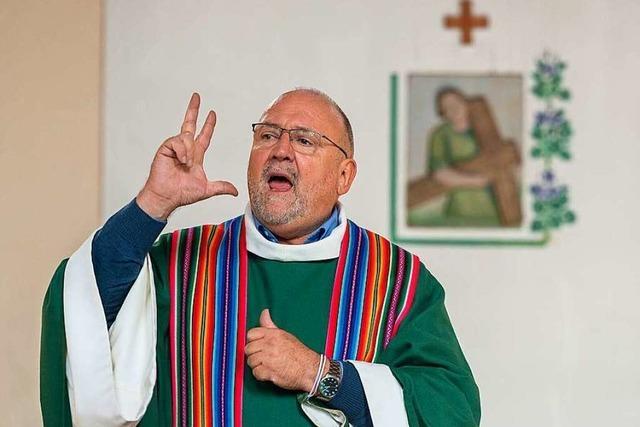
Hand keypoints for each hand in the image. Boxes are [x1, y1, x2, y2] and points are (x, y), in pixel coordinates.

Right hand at [136, 93, 237, 219]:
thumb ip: (221, 187)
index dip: (208, 126)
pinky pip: (177, 141)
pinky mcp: (165, 149)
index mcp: (195, 156)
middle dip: (194, 110)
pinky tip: (181, 160)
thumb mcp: (206, 189)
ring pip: (186, 136)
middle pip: (190, 125)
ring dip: (189, 149)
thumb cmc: (182, 193)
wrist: (167, 197)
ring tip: (186, 163)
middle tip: (197, 96)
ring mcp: (175, 148)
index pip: (204, 136)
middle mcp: (185, 149)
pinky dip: (182, 150)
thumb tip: (235, 191)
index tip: (213, 114)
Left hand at [245, 309, 321, 391]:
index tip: (258, 346)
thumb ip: (270, 325)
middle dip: (254, 354)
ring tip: (267, 365)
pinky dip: (261, 375)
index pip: (251, 334)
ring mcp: (268, 359)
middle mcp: (269, 345)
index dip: (252, 341)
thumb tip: (264, 312)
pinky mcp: (269, 372)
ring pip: (250, 361)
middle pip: (248, 349)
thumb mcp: (284, 334)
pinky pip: (255, 373)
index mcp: (273, 334)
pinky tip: (268, 372)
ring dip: (257, 365)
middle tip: (263, 358)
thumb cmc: (298, 353)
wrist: (309, 369)